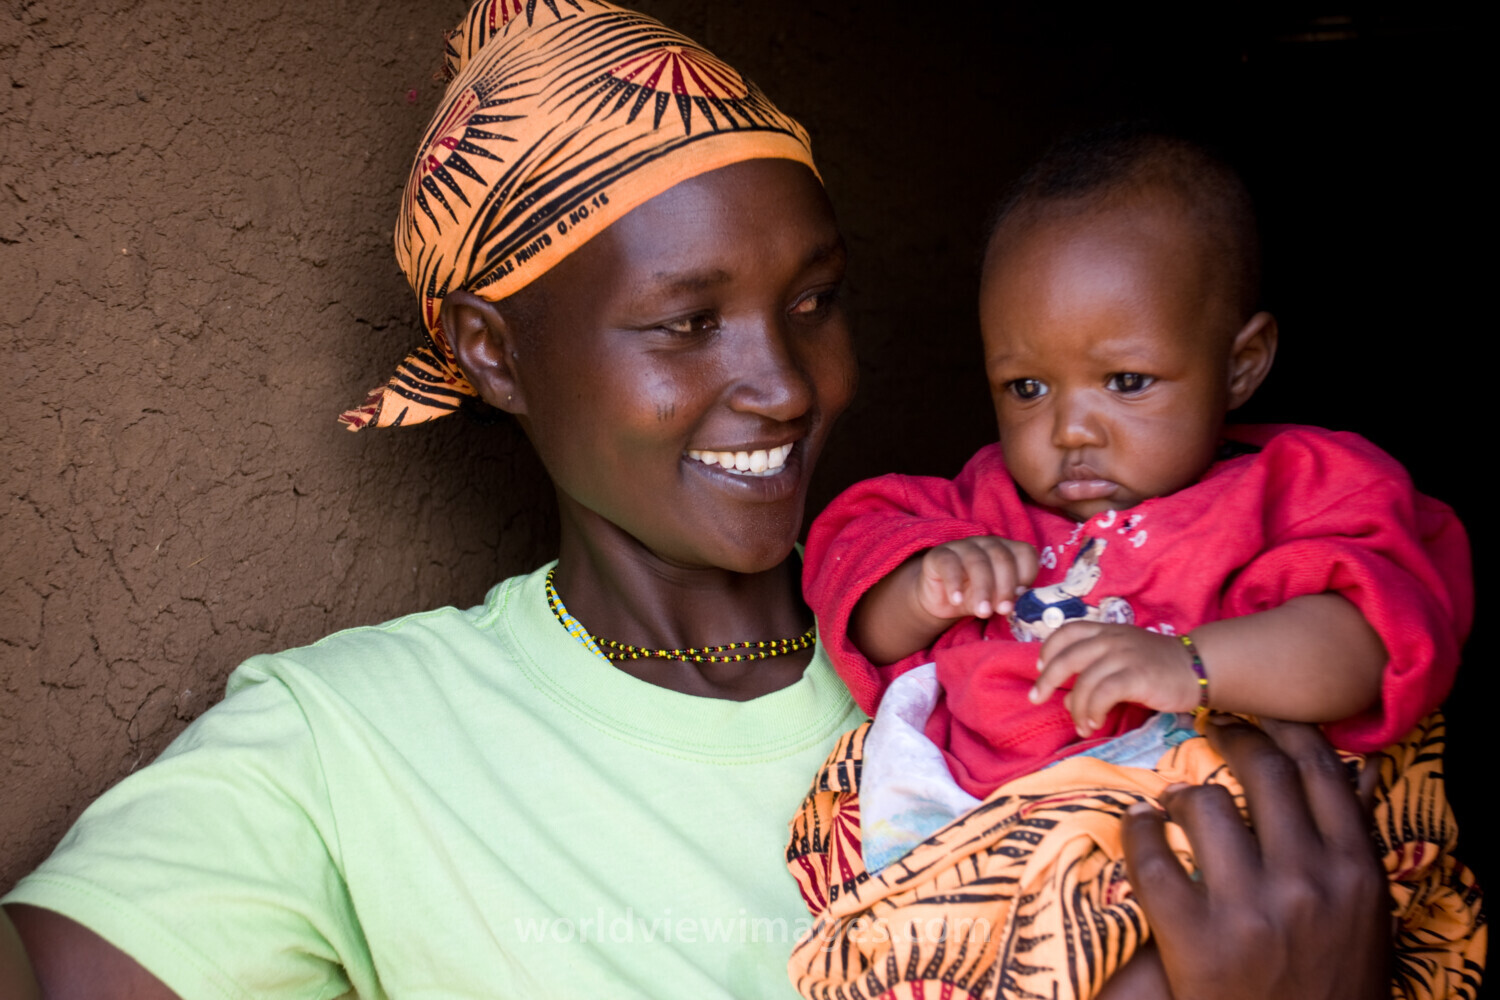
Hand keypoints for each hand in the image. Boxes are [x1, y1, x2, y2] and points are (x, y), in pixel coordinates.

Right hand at [914, 536, 1036, 621]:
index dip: (1027, 574)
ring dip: (983, 589)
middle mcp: (987, 544)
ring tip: (983, 611)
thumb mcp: (995, 601)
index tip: (1021, 597)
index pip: (1025, 553)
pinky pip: (949, 565)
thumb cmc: (973, 597)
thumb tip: (1021, 602)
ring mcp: (963, 546)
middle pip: (1002, 558)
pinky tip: (957, 601)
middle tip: (1003, 610)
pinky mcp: (940, 555)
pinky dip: (954, 584)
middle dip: (1005, 587)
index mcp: (1007, 551)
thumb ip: (1009, 599)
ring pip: (977, 562)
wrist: (940, 600)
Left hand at [1030, 622, 1198, 735]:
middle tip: (1037, 699)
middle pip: (1066, 657)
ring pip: (1083, 682)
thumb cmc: (1157, 666)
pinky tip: (1094, 723)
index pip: (1067, 631)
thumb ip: (1094, 675)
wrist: (1197, 667)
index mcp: (1105, 631)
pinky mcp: (1135, 676)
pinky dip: (1092, 712)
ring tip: (1082, 725)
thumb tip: (1066, 700)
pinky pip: (1102, 695)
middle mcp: (1110, 639)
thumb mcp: (1122, 662)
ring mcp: (1123, 656)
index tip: (1039, 669)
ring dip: (1076, 708)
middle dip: (1046, 680)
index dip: (1048, 649)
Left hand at [1119, 716, 1387, 999]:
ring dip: (1182, 793)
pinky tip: (1138, 826)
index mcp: (1355, 871)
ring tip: (1174, 800)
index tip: (1258, 715)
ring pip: (1202, 804)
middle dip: (1233, 736)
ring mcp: (1249, 908)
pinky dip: (1138, 832)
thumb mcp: (1365, 916)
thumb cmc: (1333, 983)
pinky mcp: (1194, 938)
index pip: (1319, 768)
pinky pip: (1151, 857)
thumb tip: (1356, 770)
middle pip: (1262, 770)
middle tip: (1213, 728)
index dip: (1283, 727)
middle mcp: (1307, 880)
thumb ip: (1351, 844)